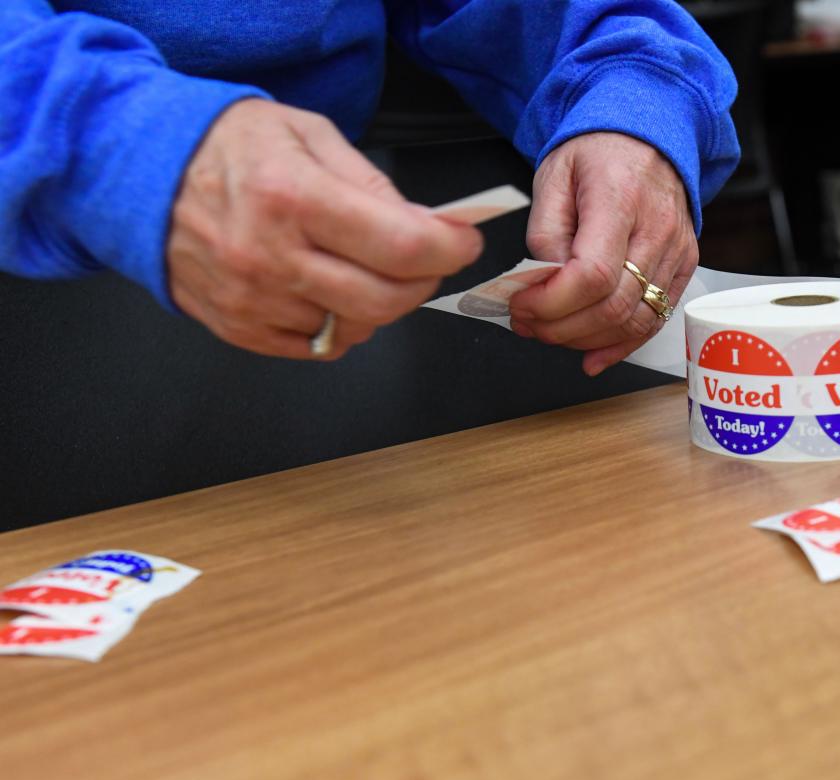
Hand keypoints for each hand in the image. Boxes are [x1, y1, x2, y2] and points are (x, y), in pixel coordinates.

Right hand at [168, 98, 482, 358]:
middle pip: (387, 301)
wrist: (140, 172)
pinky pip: (319, 347)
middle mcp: (270, 256)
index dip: (450, 248)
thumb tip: (430, 227)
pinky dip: (339, 324)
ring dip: (378, 303)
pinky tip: (325, 288)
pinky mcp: (240, 330)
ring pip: (357, 329)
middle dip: (423, 281)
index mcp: (292, 197)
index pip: (403, 246)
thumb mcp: (309, 135)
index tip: (462, 241)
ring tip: (359, 264)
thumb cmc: (227, 146)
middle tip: (424, 258)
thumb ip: (375, 184)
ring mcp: (253, 301)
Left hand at [512, 132, 697, 375]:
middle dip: (561, 327)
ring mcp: (676, 251)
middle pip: (613, 306)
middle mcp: (656, 229)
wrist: (647, 134)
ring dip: (586, 339)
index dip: (552, 303)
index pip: (592, 275)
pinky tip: (591, 355)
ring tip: (551, 332)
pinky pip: (655, 320)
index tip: (521, 304)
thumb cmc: (598, 153)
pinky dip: (620, 346)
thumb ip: (544, 233)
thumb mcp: (553, 177)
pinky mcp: (684, 266)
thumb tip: (539, 284)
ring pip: (634, 321)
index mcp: (620, 198)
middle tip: (527, 323)